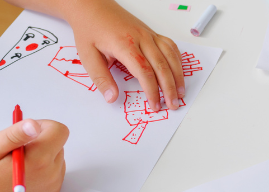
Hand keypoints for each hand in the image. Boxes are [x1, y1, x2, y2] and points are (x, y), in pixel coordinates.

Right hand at [0, 120, 67, 191]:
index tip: (24, 132)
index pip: (59, 131)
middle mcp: (51, 176)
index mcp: (39, 161)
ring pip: (56, 160)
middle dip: (39, 142)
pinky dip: (42, 171)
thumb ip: (15, 134)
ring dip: (41, 157)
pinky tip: (21, 176)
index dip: (43, 126)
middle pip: (58, 145)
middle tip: (14, 151)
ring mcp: (52, 189)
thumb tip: (35, 124)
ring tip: (15, 165)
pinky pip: (54, 176)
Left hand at [68, 0, 184, 110]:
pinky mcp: (152, 33)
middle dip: (169, 88)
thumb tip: (111, 98)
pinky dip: (178, 61)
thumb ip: (101, 78)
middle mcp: (141, 38)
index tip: (154, 105)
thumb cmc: (90, 30)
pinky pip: (171, 47)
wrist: (94, 7)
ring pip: (170, 57)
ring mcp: (149, 35)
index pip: (144, 72)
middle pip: (162, 66)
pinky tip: (178, 72)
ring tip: (181, 93)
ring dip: (178, 76)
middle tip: (173, 104)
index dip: (152, 91)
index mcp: (124, 44)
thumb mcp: (87, 55)